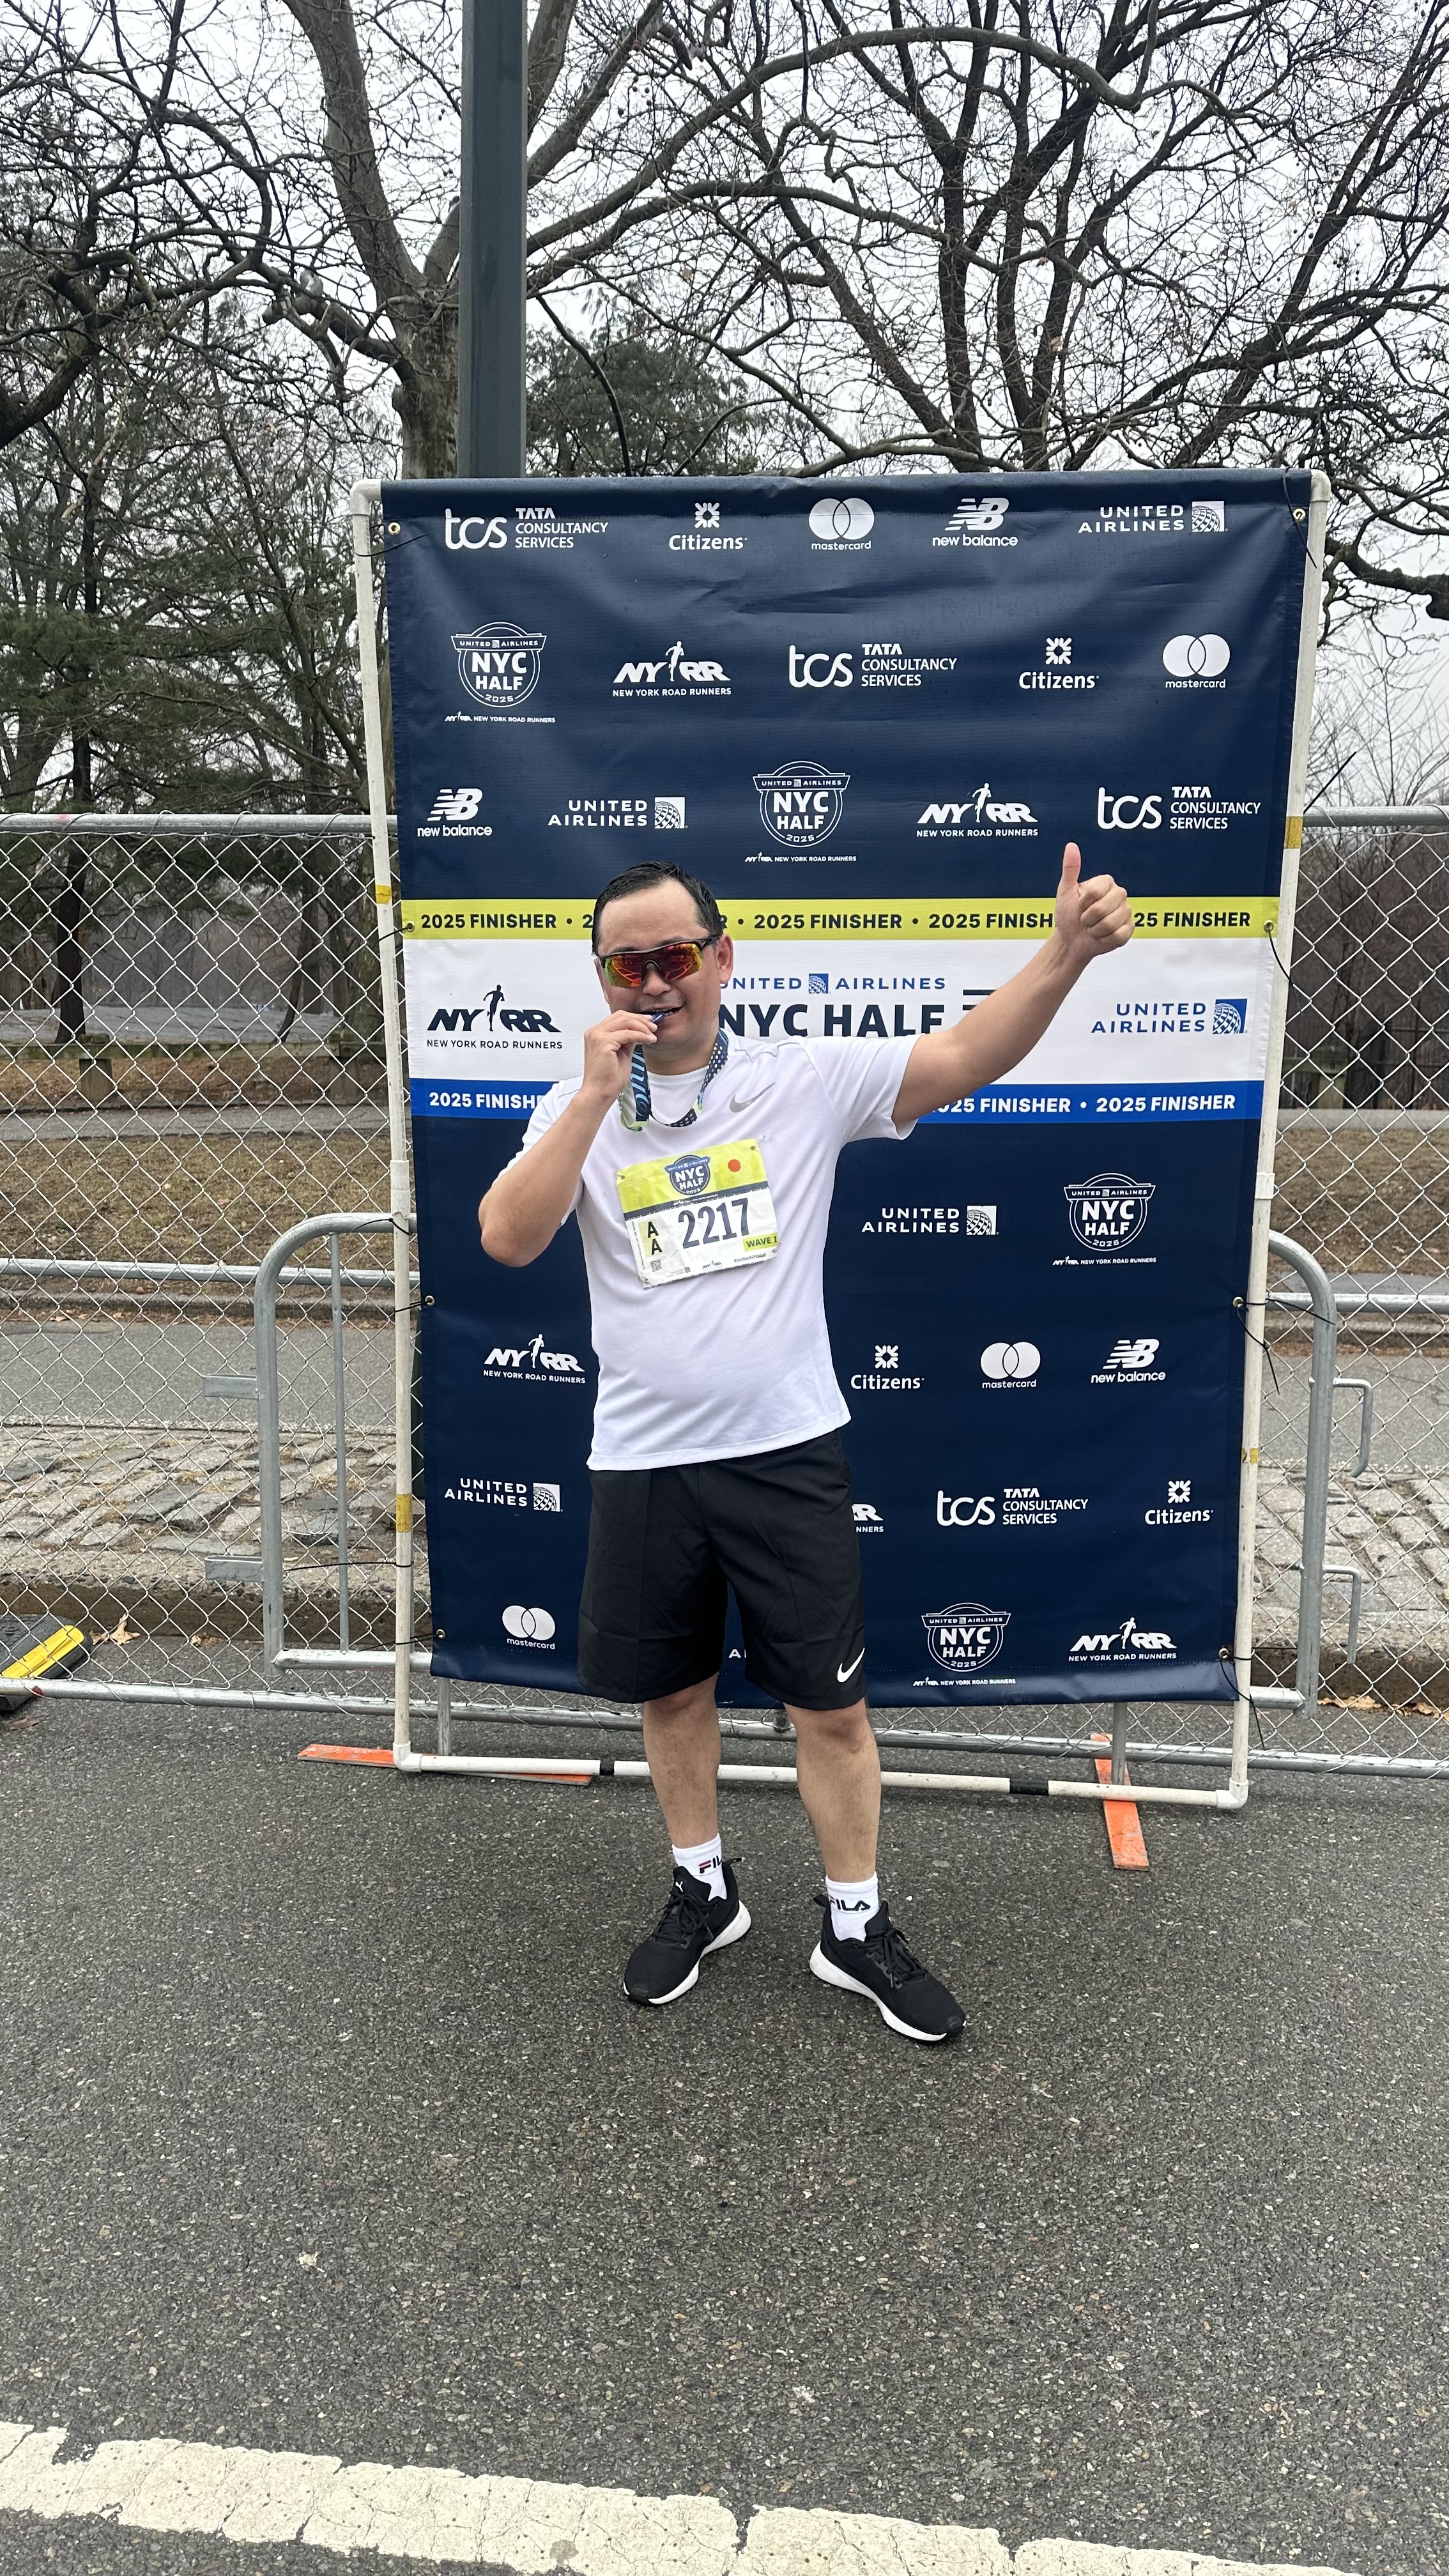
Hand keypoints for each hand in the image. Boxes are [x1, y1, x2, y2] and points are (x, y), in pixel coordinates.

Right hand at [579, 1008, 658, 1105]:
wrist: (599, 1093)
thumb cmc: (608, 1078)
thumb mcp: (622, 1054)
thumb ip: (628, 1040)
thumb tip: (640, 1031)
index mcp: (596, 1034)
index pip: (617, 1018)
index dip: (635, 1018)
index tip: (649, 1022)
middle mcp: (594, 1032)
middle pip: (621, 1016)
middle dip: (640, 1020)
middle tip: (654, 1028)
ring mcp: (597, 1036)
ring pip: (625, 1022)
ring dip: (642, 1027)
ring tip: (653, 1035)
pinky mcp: (603, 1043)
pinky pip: (627, 1034)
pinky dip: (641, 1035)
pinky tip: (649, 1040)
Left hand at [1053, 841, 1132, 966]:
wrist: (1071, 940)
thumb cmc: (1068, 915)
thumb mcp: (1065, 891)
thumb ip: (1070, 868)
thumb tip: (1071, 846)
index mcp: (1106, 882)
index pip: (1096, 892)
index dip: (1083, 903)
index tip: (1079, 905)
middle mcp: (1119, 894)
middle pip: (1103, 908)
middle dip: (1088, 918)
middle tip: (1085, 919)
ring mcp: (1126, 912)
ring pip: (1110, 923)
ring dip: (1095, 930)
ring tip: (1093, 927)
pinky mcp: (1129, 929)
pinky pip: (1118, 935)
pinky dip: (1104, 939)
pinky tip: (1102, 936)